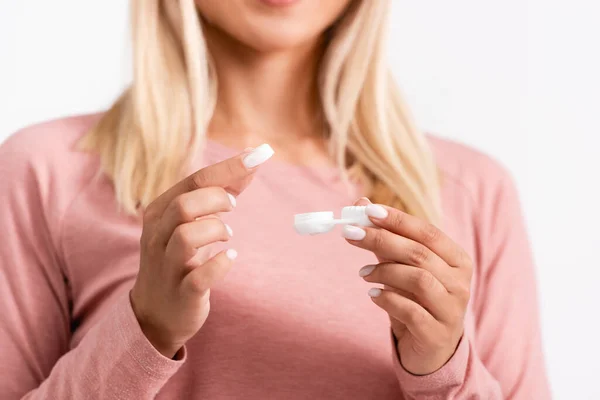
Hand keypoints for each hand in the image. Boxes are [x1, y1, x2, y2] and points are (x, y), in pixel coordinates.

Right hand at [131, 145, 272, 357]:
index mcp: (159, 211)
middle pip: (185, 204)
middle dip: (217, 199)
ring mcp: (166, 265)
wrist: (157, 313)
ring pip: (187, 236)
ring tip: (226, 235)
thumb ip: (220, 192)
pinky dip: (221, 264)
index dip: (229, 167)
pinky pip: (201, 276)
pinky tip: (229, 256)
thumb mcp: (192, 221)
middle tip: (233, 208)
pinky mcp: (182, 293)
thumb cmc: (180, 257)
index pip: (194, 179)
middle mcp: (157, 235)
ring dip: (216, 229)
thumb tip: (251, 162)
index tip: (259, 155)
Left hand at [343, 199, 472, 374]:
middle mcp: (460, 282)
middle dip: (381, 239)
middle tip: (350, 234)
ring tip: (363, 272)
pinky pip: (410, 310)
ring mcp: (452, 309)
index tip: (367, 211)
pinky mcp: (437, 333)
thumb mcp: (403, 266)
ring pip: (417, 279)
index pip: (427, 232)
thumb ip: (386, 237)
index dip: (397, 219)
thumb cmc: (417, 298)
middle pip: (419, 253)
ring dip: (384, 271)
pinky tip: (372, 295)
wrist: (432, 348)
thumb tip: (360, 203)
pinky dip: (387, 299)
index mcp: (457, 259)